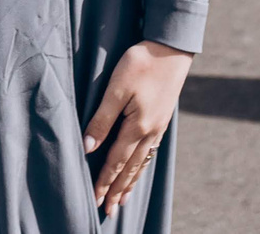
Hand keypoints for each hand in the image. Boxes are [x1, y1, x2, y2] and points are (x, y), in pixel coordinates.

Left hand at [83, 40, 190, 213]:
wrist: (171, 49)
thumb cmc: (140, 64)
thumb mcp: (116, 88)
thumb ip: (102, 118)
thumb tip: (88, 146)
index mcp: (137, 126)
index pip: (116, 161)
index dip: (105, 181)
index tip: (96, 199)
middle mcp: (150, 132)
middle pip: (130, 168)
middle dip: (118, 189)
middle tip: (108, 210)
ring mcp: (158, 127)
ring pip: (142, 162)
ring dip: (131, 182)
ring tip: (123, 199)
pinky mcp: (162, 119)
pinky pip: (150, 152)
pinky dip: (142, 167)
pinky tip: (139, 170)